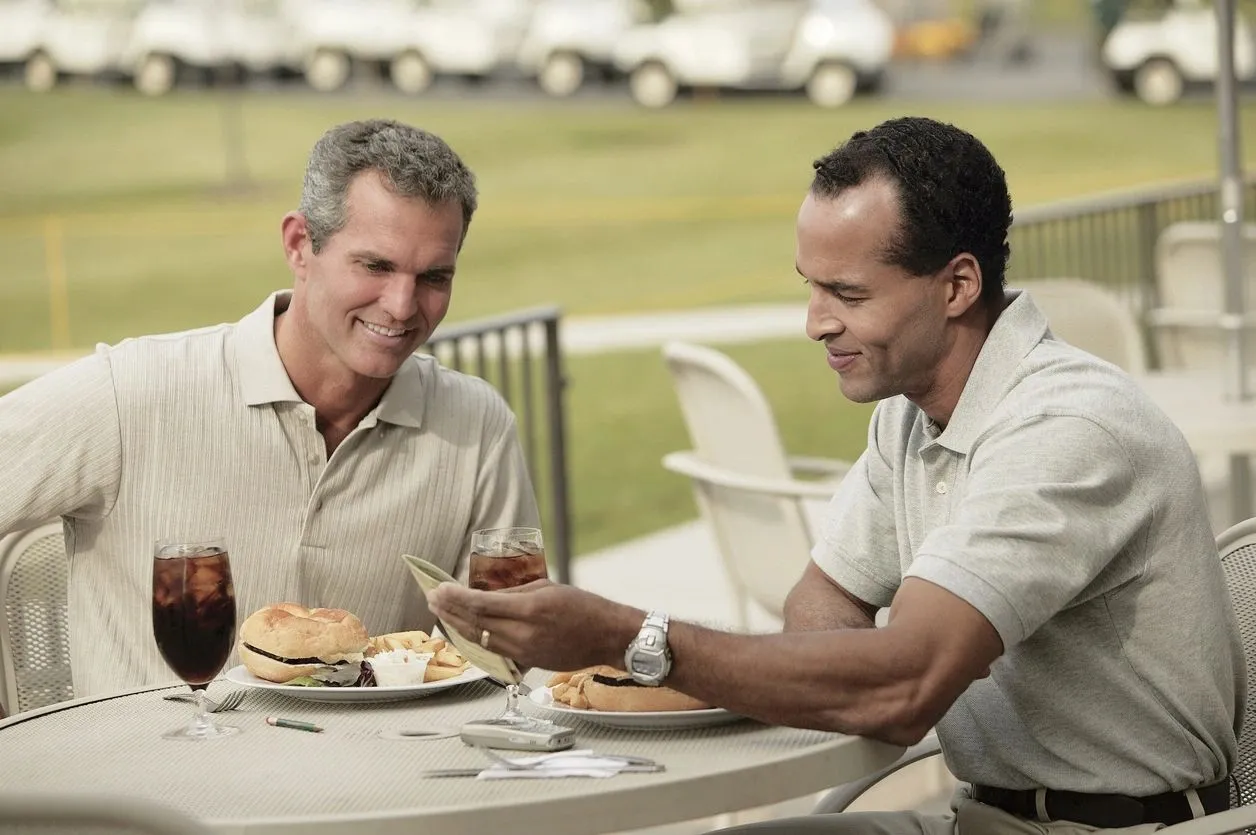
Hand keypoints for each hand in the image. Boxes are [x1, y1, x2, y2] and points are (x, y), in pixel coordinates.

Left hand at [426, 580, 641, 671]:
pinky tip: (463, 633)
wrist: (607, 637)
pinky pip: (493, 652)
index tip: (439, 588)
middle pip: (475, 624)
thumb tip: (485, 596)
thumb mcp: (547, 588)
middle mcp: (524, 634)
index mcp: (531, 609)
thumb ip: (515, 594)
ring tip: (441, 613)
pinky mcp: (528, 663)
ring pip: (479, 641)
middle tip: (432, 598)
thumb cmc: (583, 607)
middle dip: (449, 611)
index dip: (455, 597)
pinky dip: (475, 641)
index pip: (481, 604)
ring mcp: (525, 652)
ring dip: (456, 627)